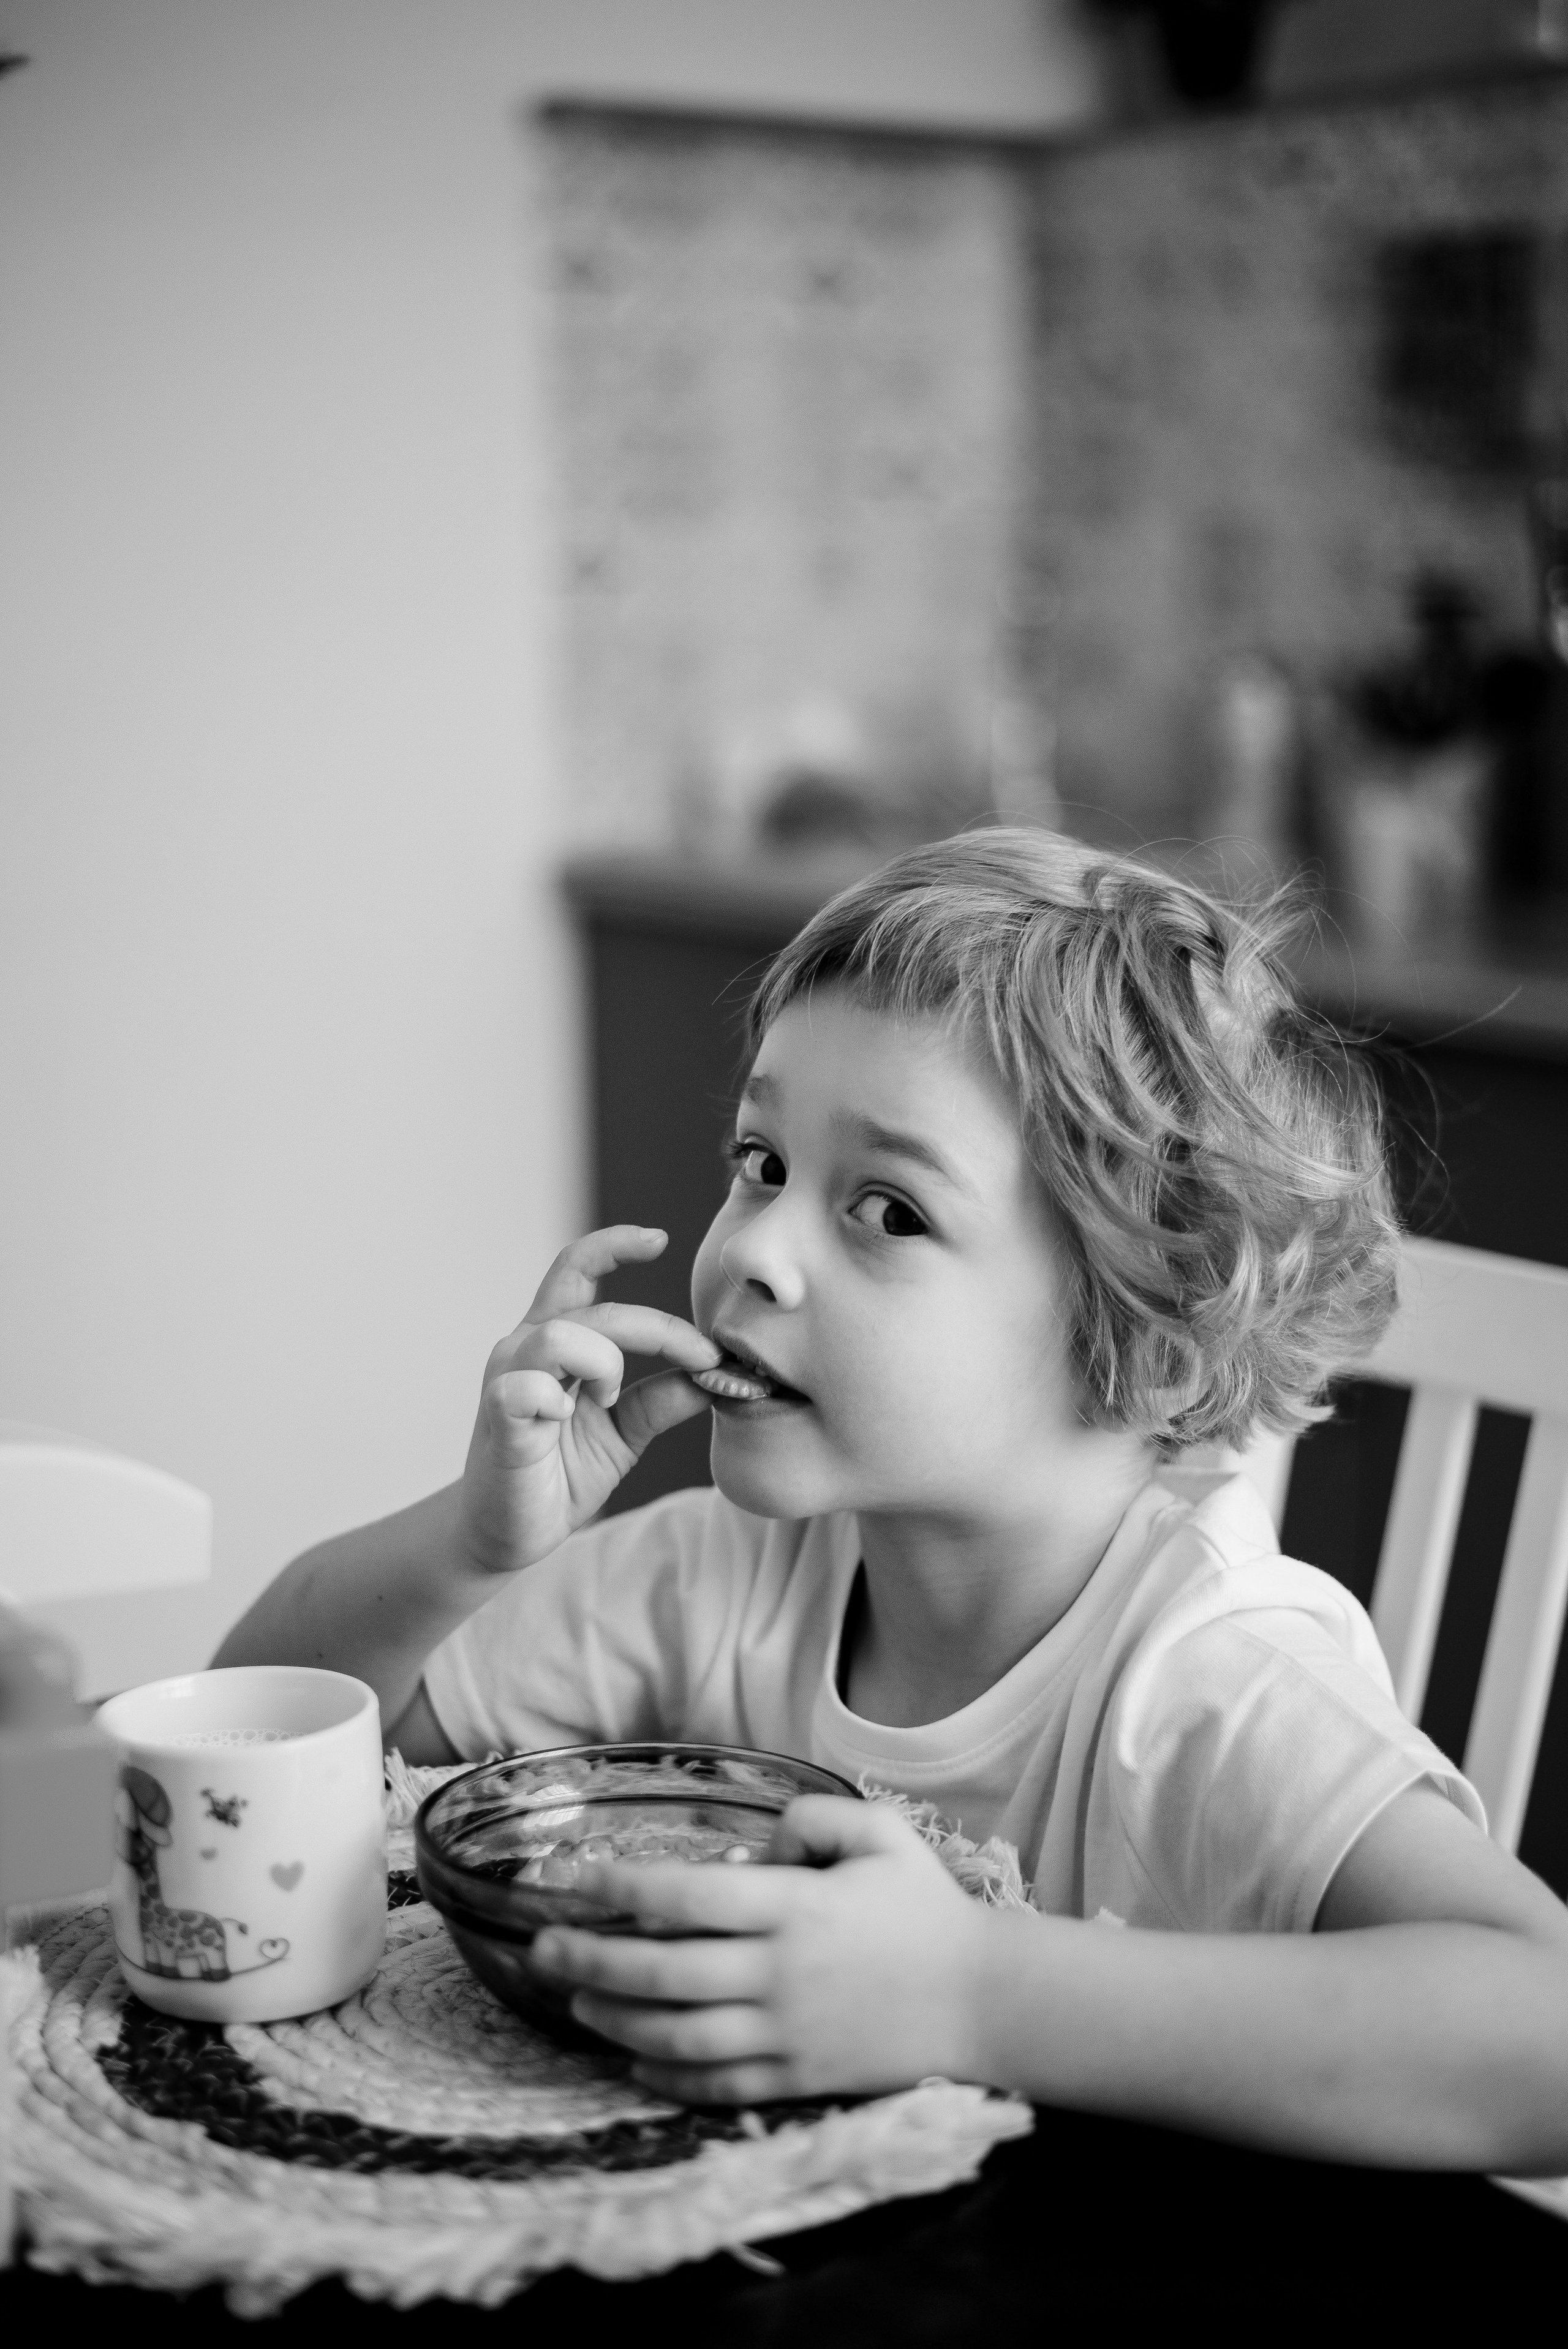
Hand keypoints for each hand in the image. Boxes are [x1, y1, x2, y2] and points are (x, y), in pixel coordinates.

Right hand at [458, 1225, 719, 1575]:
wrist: (506, 1534)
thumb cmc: (560, 1474)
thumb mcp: (624, 1432)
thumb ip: (662, 1400)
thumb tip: (719, 1374)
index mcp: (555, 1339)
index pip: (576, 1268)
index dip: (615, 1244)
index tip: (662, 1240)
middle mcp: (525, 1347)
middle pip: (593, 1304)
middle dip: (658, 1328)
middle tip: (702, 1359)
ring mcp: (507, 1381)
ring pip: (562, 1334)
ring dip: (605, 1362)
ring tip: (608, 1399)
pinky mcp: (497, 1420)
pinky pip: (525, 1389)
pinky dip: (554, 1399)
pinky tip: (563, 1419)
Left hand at [530, 1797, 996, 2103]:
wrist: (985, 2001)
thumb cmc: (926, 1911)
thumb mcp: (881, 1834)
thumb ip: (813, 1818)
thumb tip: (759, 1845)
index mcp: (795, 1907)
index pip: (688, 1895)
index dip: (623, 1888)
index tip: (577, 1883)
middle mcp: (779, 1972)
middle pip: (664, 1971)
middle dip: (592, 1960)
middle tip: (541, 1949)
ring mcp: (786, 2032)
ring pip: (677, 2034)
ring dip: (616, 2018)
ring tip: (575, 2002)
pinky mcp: (797, 2078)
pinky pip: (716, 2084)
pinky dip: (665, 2075)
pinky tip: (633, 2058)